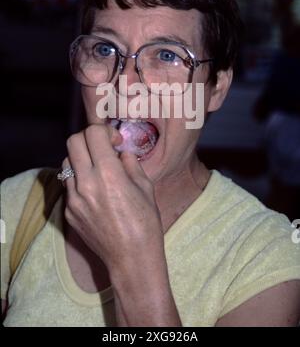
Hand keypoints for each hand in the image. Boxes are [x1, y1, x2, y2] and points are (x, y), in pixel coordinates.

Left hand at [62, 124, 163, 274]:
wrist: (132, 259)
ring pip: (66, 162)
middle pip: (73, 142)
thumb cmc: (145, 223)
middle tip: (103, 148)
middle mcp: (86, 183)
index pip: (93, 133)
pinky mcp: (69, 211)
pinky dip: (79, 178)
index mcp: (108, 174)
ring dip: (81, 158)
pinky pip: (68, 184)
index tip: (115, 142)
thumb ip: (130, 163)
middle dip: (89, 138)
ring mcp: (74, 198)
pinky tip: (95, 190)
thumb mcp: (145, 187)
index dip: (105, 131)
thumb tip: (120, 151)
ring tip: (97, 169)